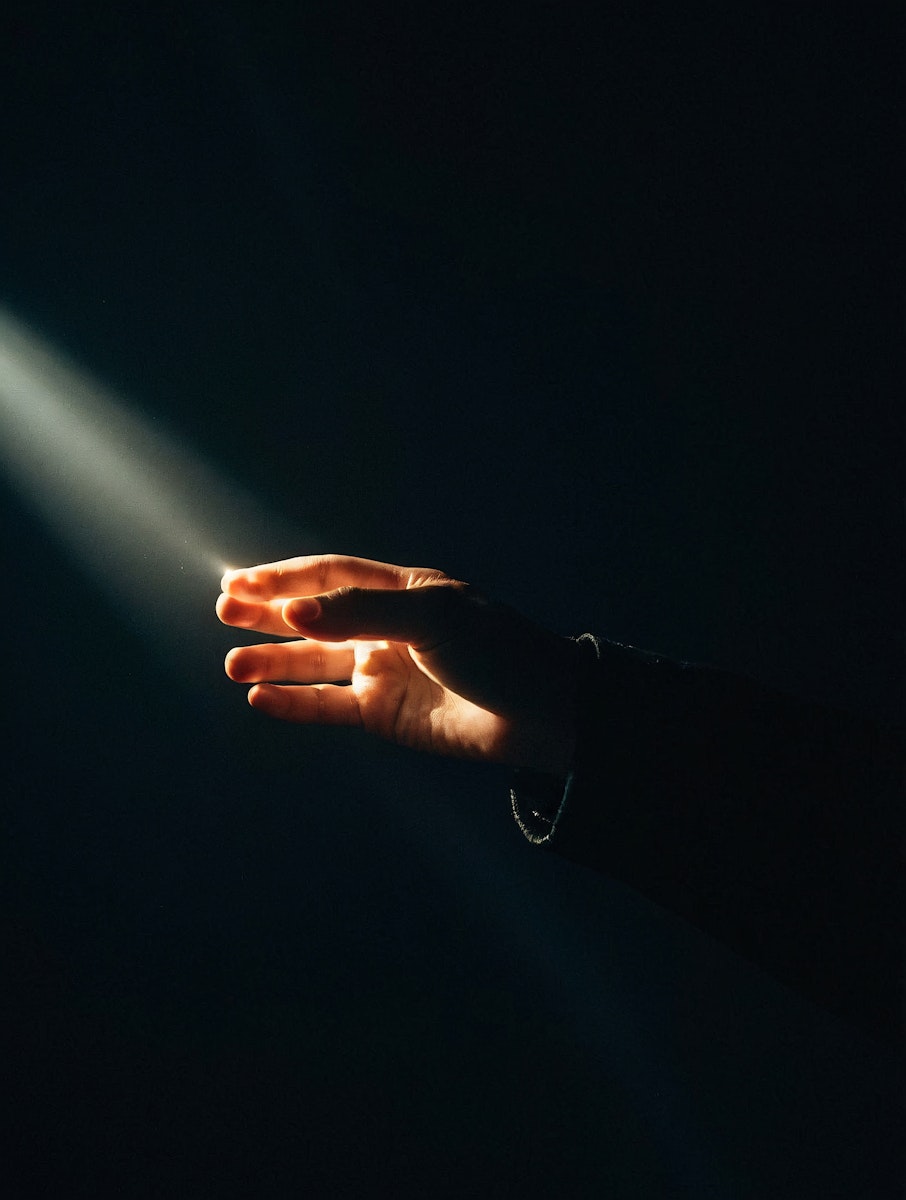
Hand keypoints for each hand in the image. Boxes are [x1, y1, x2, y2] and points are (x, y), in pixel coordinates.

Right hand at [216, 553, 584, 775]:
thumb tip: (292, 612)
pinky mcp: (385, 715)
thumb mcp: (431, 617)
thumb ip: (360, 612)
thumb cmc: (498, 650)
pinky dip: (294, 702)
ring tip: (233, 663)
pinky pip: (329, 706)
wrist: (543, 713)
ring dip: (273, 662)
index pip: (330, 577)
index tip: (238, 583)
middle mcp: (386, 629)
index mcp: (402, 591)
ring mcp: (384, 672)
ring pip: (315, 664)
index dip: (284, 579)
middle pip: (314, 617)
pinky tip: (260, 697)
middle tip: (223, 612)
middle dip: (269, 615)